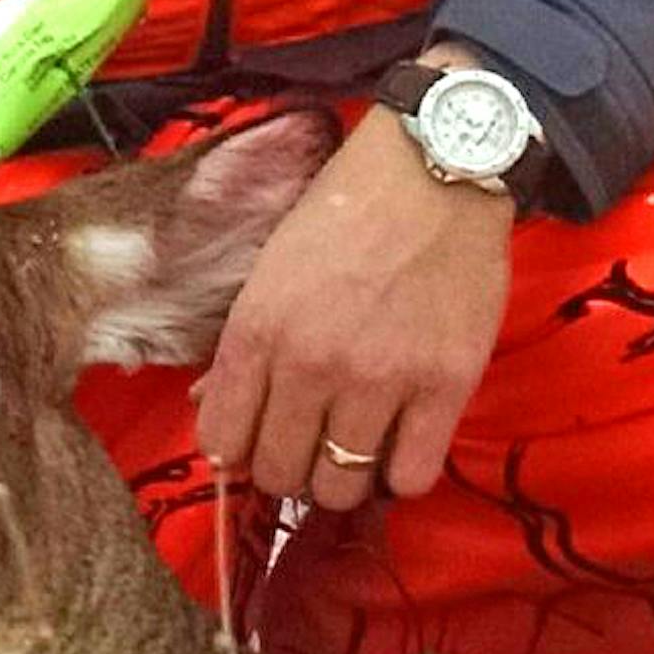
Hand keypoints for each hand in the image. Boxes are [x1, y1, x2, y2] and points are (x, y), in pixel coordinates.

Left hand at [194, 107, 512, 509]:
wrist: (436, 168)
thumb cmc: (347, 207)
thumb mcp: (271, 264)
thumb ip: (242, 342)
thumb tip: (209, 405)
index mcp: (259, 328)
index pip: (223, 441)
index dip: (237, 452)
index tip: (257, 441)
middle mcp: (311, 363)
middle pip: (280, 473)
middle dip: (288, 470)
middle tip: (308, 447)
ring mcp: (380, 380)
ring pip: (341, 486)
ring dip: (342, 479)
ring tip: (353, 450)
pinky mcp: (444, 387)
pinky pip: (411, 475)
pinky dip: (400, 474)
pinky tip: (400, 447)